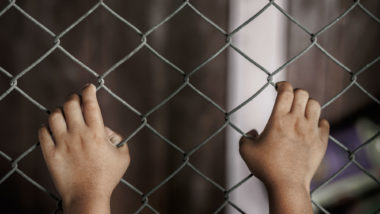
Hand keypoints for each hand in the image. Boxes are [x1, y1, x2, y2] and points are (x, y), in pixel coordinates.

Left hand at [38, 84, 129, 212]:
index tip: (89, 87)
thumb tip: (106, 128)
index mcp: (96, 133)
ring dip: (60, 111)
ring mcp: (62, 144)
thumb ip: (119, 138)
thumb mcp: (123, 156)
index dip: (89, 90)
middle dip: (74, 98)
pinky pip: (42, 132)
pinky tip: (53, 129)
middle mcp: (78, 135)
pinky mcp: (50, 154)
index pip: (90, 103)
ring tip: (64, 115)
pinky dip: (46, 126)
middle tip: (76, 100)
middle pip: (70, 104)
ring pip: (54, 115)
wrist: (87, 196)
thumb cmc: (108, 177)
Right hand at [239, 81, 328, 212]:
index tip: (278, 87)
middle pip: (302, 93)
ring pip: (316, 105)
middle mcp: (296, 121)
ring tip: (300, 112)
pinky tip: (310, 127)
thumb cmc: (266, 167)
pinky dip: (318, 121)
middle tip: (288, 100)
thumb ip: (245, 137)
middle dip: (294, 92)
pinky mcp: (321, 142)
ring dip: (307, 104)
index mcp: (278, 120)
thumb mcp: (246, 150)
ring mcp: (311, 131)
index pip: (286, 91)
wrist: (287, 185)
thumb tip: (252, 133)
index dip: (282, 84)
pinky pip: (325, 123)